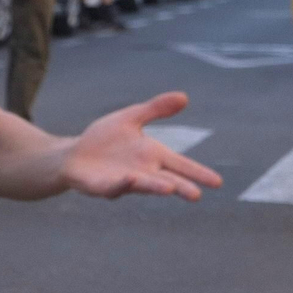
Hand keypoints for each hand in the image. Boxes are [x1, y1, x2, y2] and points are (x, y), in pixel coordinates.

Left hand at [60, 92, 221, 200]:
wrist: (74, 155)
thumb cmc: (105, 139)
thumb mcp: (131, 118)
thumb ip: (155, 109)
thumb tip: (184, 96)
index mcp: (153, 156)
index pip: (180, 165)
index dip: (198, 173)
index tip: (218, 182)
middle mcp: (143, 172)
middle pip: (166, 180)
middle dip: (180, 187)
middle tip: (196, 195)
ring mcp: (124, 181)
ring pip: (143, 185)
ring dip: (155, 187)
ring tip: (170, 189)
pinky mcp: (103, 186)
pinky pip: (114, 186)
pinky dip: (122, 184)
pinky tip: (129, 180)